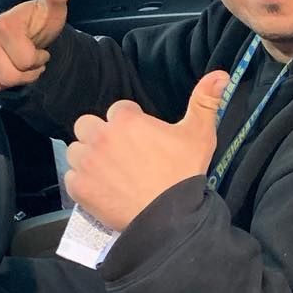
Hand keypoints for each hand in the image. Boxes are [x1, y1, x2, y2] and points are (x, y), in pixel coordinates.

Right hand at [0, 0, 69, 90]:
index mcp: (5, 23)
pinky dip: (4, 82)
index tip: (38, 46)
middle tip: (30, 56)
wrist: (28, 33)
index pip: (24, 60)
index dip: (37, 58)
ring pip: (0, 83)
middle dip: (27, 71)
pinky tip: (10, 67)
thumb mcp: (53, 9)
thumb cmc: (40, 23)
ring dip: (17, 77)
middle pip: (11, 75)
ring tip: (20, 62)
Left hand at [66, 71, 229, 230]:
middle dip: (100, 135)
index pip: (118, 110)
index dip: (130, 123)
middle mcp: (101, 136)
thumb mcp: (199, 134)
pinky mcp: (79, 187)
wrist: (169, 217)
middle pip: (88, 125)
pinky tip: (102, 189)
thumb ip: (205, 101)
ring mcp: (87, 162)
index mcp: (125, 120)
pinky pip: (71, 177)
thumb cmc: (183, 174)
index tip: (141, 140)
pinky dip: (83, 183)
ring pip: (76, 150)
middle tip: (120, 154)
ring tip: (108, 172)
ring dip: (88, 158)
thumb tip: (220, 74)